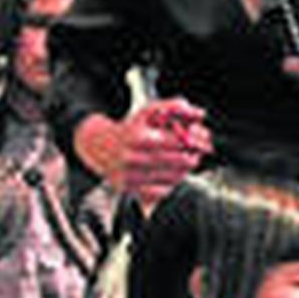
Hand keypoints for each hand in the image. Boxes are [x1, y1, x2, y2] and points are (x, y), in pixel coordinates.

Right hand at [76, 98, 211, 204]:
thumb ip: (173, 107)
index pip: (175, 141)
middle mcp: (131, 158)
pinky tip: (174, 172)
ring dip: (186, 169)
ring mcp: (130, 176)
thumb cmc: (129, 128)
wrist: (98, 146)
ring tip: (188, 159)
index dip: (193, 140)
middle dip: (193, 154)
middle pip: (177, 160)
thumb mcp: (148, 112)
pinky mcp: (130, 189)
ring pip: (173, 177)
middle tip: (199, 150)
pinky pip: (162, 190)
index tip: (200, 138)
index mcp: (135, 137)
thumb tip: (199, 113)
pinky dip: (173, 182)